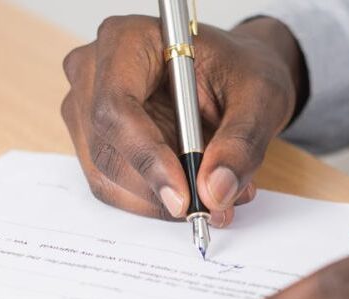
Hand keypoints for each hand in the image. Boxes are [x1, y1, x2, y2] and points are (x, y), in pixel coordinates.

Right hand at [61, 16, 306, 225]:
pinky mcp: (98, 143)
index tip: (184, 199)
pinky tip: (190, 191)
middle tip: (212, 206)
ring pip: (107, 178)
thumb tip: (214, 192)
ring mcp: (88, 111)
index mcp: (127, 42)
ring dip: (159, 201)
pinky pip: (114, 188)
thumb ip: (241, 143)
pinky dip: (154, 202)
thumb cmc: (240, 73)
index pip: (117, 108)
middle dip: (159, 190)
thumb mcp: (260, 98)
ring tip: (213, 195)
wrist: (233, 80)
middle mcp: (95, 75)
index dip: (148, 159)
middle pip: (108, 151)